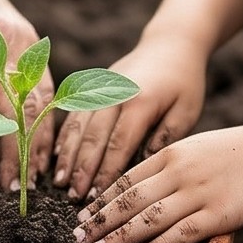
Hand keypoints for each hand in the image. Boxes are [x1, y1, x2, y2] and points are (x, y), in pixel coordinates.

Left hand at [0, 0, 54, 193]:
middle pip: (15, 115)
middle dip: (15, 161)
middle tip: (10, 198)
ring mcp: (21, 39)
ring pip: (38, 105)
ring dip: (36, 147)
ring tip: (29, 183)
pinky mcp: (31, 41)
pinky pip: (45, 90)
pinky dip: (45, 124)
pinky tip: (39, 153)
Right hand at [53, 35, 206, 200]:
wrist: (169, 45)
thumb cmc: (183, 84)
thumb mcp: (186, 111)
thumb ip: (165, 138)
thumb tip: (143, 166)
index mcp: (140, 101)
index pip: (119, 144)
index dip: (106, 172)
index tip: (98, 196)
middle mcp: (113, 94)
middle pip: (92, 138)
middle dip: (81, 170)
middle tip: (73, 197)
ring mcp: (99, 89)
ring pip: (76, 127)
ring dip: (67, 157)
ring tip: (60, 182)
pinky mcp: (91, 88)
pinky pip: (72, 114)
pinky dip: (63, 137)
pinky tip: (56, 158)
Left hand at [72, 124, 242, 242]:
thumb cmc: (242, 152)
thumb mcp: (198, 148)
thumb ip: (171, 166)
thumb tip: (145, 190)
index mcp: (172, 154)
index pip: (125, 179)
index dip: (101, 200)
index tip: (82, 216)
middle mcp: (179, 172)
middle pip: (128, 200)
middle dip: (99, 221)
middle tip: (77, 238)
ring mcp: (198, 193)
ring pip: (147, 218)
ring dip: (118, 237)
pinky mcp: (219, 214)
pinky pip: (182, 232)